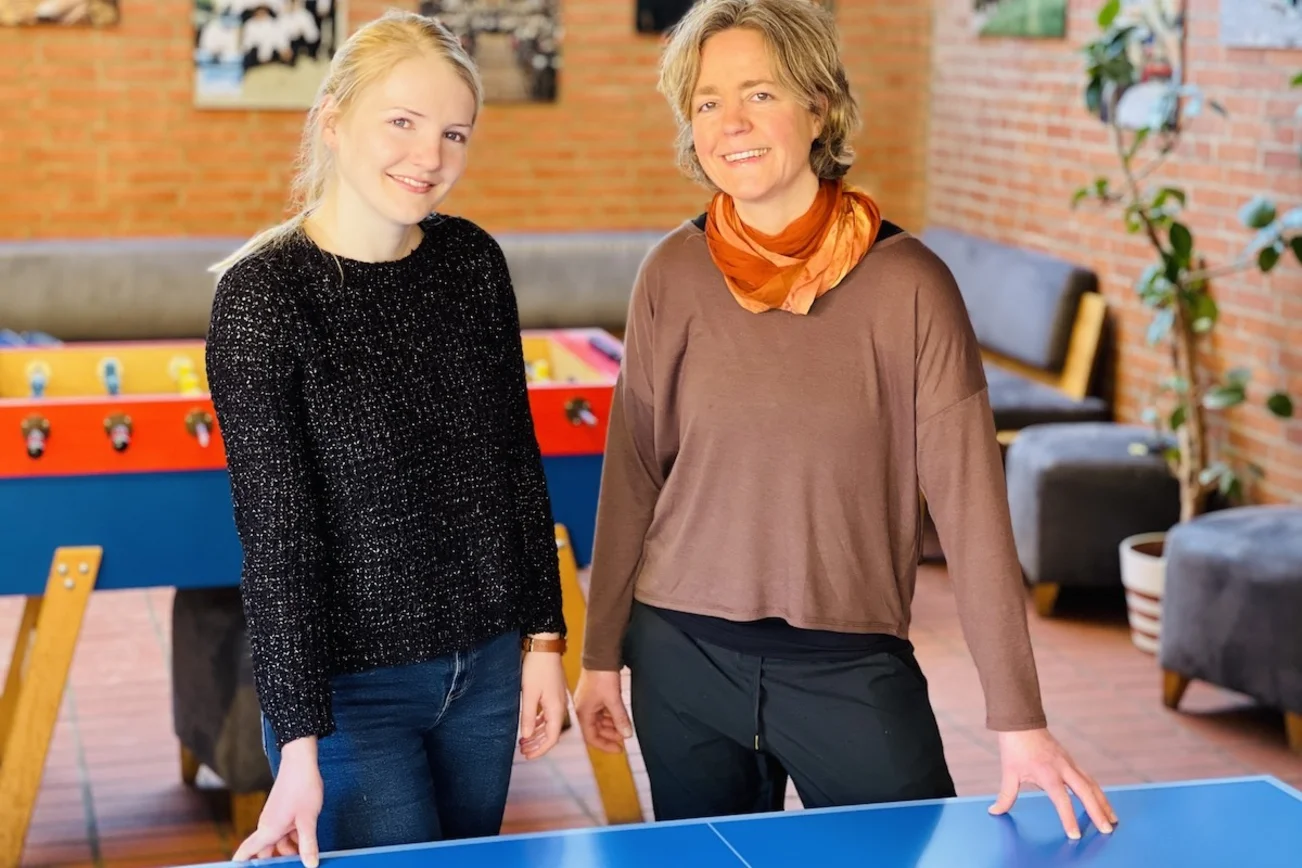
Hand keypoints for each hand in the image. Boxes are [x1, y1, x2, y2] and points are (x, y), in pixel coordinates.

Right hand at [232, 737, 322, 865]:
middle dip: (278, 860)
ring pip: (278, 842)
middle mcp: (267, 826)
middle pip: (266, 851)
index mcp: (268, 830)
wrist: (301, 762)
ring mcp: (274, 819)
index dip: (241, 864)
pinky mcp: (281, 813)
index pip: (247, 852)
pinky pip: (284, 832)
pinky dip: (293, 837)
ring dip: (290, 848)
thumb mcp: (308, 820)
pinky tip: (307, 837)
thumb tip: (310, 865)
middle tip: (293, 863)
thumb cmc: (302, 788)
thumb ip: (308, 844)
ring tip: (307, 851)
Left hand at [519, 638, 566, 759]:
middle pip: (551, 733)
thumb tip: (526, 736)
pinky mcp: (553, 693)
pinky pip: (547, 714)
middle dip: (538, 744)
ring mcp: (557, 700)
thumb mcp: (529, 694)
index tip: (528, 756)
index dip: (541, 750)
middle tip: (523, 751)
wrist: (544, 646)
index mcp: (556, 709)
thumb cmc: (536, 668)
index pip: (552, 738)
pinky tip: (530, 725)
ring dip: (537, 734)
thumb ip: (528, 717)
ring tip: (524, 741)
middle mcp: (560, 706)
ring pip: (549, 724)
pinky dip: (539, 723)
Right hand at [573, 668, 632, 752]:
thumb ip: (620, 718)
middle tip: (624, 738)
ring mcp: (588, 703)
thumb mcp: (613, 700)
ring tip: (624, 728)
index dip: (605, 745)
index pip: (592, 737)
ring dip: (611, 726)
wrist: (599, 656)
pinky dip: (610, 717)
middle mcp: (582, 710)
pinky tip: (620, 717)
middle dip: (610, 735)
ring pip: (599, 721)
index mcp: (583, 713)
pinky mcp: (593, 697)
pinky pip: (601, 712)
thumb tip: (627, 734)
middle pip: (595, 730)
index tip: (619, 749)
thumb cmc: (602, 677)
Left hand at [989, 728, 1116, 838]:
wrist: (1022, 722)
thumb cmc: (1015, 748)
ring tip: (1113, 820)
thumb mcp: (1009, 772)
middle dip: (1097, 812)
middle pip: (1085, 792)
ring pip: (1091, 785)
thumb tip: (995, 812)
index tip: (1075, 835)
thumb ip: (1006, 795)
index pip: (1061, 799)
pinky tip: (1103, 803)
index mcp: (1047, 773)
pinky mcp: (1072, 761)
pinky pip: (1089, 778)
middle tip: (1107, 830)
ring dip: (1103, 803)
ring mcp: (1070, 764)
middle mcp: (1063, 769)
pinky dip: (1097, 792)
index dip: (1068, 817)